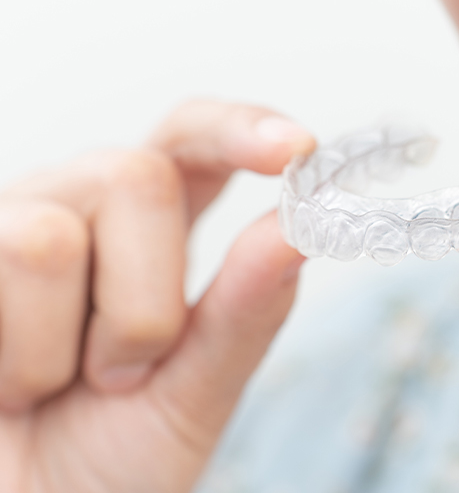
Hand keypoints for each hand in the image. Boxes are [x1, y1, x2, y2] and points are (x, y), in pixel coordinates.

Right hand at [0, 100, 314, 491]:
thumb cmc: (104, 467)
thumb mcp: (193, 393)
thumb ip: (246, 311)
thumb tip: (298, 228)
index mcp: (150, 230)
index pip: (195, 141)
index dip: (241, 130)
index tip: (298, 149)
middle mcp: (76, 210)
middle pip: (137, 175)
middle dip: (146, 299)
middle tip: (120, 376)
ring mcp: (5, 230)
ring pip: (53, 235)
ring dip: (71, 345)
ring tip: (50, 389)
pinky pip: (2, 265)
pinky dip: (19, 361)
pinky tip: (4, 389)